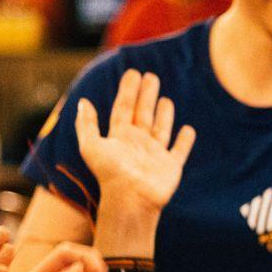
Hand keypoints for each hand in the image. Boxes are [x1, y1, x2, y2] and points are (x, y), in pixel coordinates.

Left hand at [76, 70, 195, 214]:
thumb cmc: (110, 173)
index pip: (123, 108)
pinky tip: (188, 129)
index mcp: (120, 137)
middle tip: (151, 75)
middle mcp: (137, 144)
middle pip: (143, 113)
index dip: (127, 90)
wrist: (130, 199)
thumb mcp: (90, 145)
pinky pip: (179, 150)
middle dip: (146, 95)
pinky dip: (184, 141)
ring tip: (166, 99)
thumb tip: (83, 102)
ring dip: (164, 114)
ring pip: (160, 129)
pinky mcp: (170, 166)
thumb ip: (87, 124)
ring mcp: (155, 155)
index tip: (132, 72)